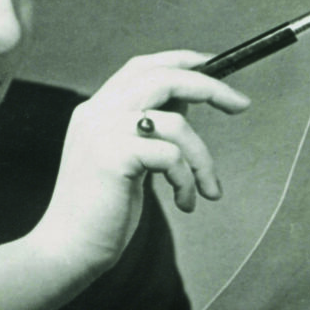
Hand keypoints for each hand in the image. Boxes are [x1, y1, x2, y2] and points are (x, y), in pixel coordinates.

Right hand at [29, 50, 250, 273]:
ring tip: (208, 191)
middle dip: (209, 87)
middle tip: (241, 105)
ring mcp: (103, 131)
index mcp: (97, 110)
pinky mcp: (114, 156)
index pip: (141, 67)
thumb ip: (147, 128)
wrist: (67, 249)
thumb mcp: (127, 159)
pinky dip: (188, 181)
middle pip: (162, 78)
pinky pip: (172, 156)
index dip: (181, 61)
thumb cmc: (101, 212)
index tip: (215, 66)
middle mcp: (97, 112)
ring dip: (203, 159)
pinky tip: (185, 204)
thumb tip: (188, 102)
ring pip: (176, 122)